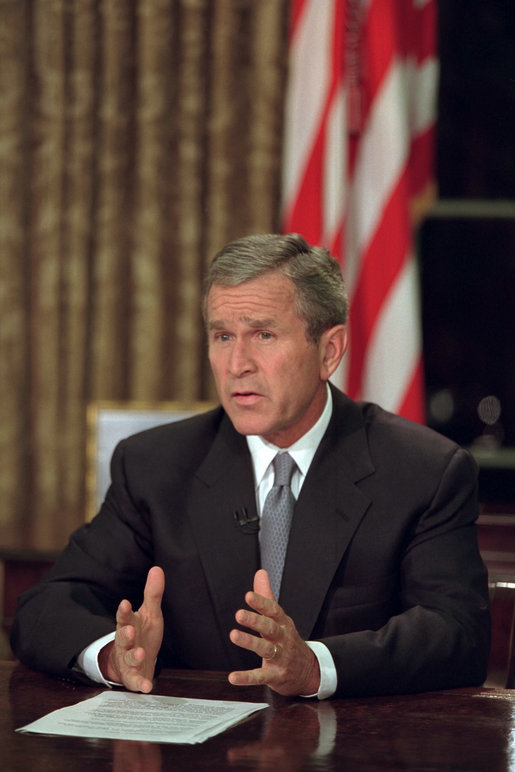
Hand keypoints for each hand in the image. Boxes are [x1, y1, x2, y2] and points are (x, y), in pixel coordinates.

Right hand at [99, 565, 164, 692]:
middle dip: (125, 634)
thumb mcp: (149, 613)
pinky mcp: (134, 676)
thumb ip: (153, 593)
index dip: (123, 611)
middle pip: (123, 638)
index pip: (124, 616)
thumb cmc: (142, 634)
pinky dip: (140, 684)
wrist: (134, 661)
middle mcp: (126, 643)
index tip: (124, 603)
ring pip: (128, 658)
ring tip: (139, 654)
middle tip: (130, 630)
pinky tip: (146, 686)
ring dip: (133, 656)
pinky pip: (135, 681)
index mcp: (129, 625)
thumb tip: (157, 568)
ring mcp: (128, 660)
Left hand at [228, 569, 319, 695]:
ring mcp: (281, 658)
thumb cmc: (288, 641)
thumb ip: (267, 597)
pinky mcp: (276, 676)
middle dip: (255, 621)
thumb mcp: (280, 618)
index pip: (274, 610)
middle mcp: (283, 639)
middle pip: (270, 628)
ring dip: (250, 642)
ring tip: (234, 635)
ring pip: (265, 649)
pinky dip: (247, 677)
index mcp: (283, 623)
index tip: (248, 596)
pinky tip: (233, 677)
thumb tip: (260, 573)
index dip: (261, 603)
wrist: (309, 671)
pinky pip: (261, 676)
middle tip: (239, 614)